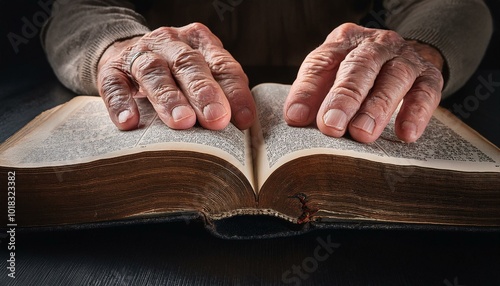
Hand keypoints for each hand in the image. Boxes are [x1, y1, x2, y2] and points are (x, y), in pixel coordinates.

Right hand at [97, 23, 255, 130]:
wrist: (127, 55)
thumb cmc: (175, 73)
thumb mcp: (202, 74)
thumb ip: (222, 93)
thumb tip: (241, 124)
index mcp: (199, 42)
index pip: (221, 64)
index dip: (234, 91)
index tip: (243, 119)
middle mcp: (170, 42)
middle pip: (188, 64)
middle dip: (204, 92)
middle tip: (216, 119)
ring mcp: (139, 54)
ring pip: (154, 71)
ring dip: (169, 98)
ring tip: (182, 122)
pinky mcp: (111, 70)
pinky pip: (114, 85)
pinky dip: (121, 103)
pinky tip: (130, 123)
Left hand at [284, 23, 443, 142]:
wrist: (401, 57)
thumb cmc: (357, 73)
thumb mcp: (331, 76)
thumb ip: (313, 94)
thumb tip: (296, 117)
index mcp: (344, 42)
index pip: (322, 62)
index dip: (308, 90)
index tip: (296, 117)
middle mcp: (376, 45)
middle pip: (359, 66)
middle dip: (344, 97)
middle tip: (332, 126)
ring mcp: (405, 58)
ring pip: (393, 77)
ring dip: (377, 107)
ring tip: (363, 133)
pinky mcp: (429, 76)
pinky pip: (426, 92)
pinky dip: (416, 112)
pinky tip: (406, 134)